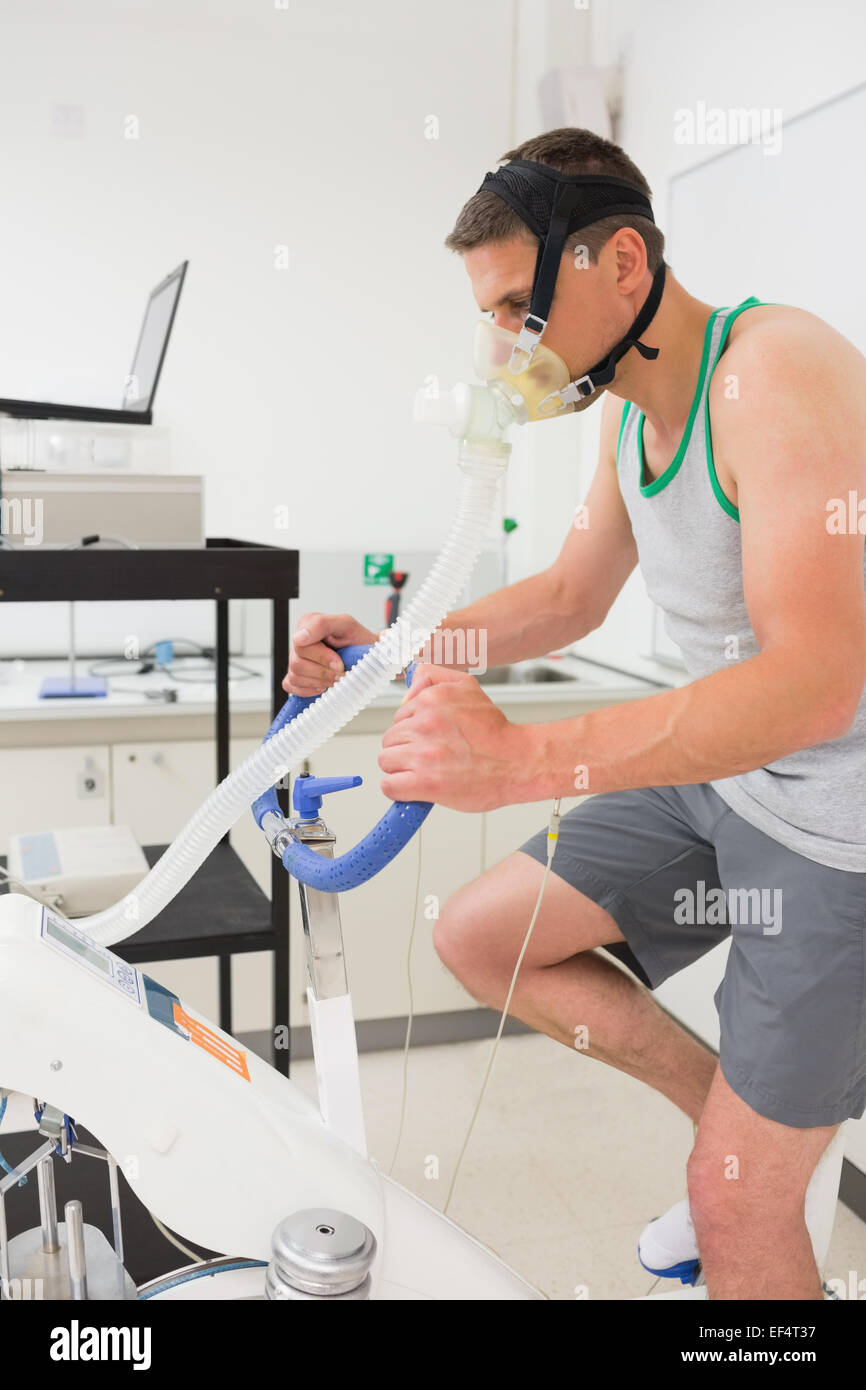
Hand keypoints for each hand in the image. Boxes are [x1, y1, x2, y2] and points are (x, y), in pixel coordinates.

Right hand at [283, 612, 377, 695]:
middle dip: (323, 672)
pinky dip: (310, 690)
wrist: (366, 657)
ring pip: (295, 676)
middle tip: (341, 673)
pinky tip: (324, 685)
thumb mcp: (346, 625)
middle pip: (297, 663)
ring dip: (319, 682)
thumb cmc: (357, 640)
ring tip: (335, 678)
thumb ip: (322, 624)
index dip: (321, 657)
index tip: (339, 663)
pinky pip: (292, 686)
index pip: (300, 644)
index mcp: (307, 624)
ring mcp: (295, 660)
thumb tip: (299, 638)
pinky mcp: (295, 676)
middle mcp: (299, 642)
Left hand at [378, 664, 528, 811]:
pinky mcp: (425, 783)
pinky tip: (416, 787)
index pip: (398, 717)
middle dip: (405, 749)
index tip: (428, 738)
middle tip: (429, 756)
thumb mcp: (467, 687)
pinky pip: (390, 786)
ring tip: (425, 771)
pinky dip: (399, 789)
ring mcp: (423, 755)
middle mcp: (425, 725)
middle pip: (389, 739)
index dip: (412, 730)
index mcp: (432, 701)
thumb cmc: (495, 733)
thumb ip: (433, 677)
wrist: (517, 763)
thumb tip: (407, 689)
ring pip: (386, 761)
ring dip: (401, 769)